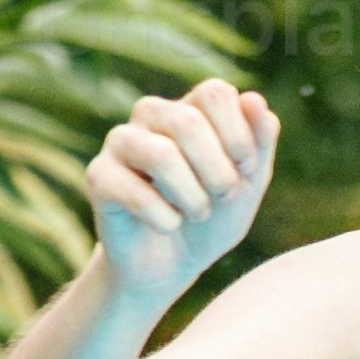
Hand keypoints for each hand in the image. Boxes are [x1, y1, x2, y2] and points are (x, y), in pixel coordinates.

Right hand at [87, 79, 276, 319]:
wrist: (172, 265)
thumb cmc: (212, 217)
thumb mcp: (249, 183)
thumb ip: (259, 140)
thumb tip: (254, 99)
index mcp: (190, 106)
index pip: (214, 93)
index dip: (239, 135)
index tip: (246, 169)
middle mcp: (152, 115)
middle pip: (188, 122)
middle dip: (218, 172)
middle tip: (223, 198)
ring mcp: (121, 142)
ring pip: (161, 155)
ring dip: (192, 197)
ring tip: (197, 214)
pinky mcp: (99, 176)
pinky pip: (135, 193)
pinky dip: (164, 219)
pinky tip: (169, 226)